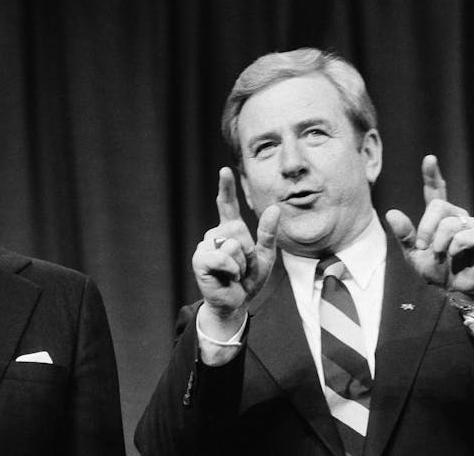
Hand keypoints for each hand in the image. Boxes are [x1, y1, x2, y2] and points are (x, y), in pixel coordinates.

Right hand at [192, 168, 278, 336]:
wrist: (237, 303)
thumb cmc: (249, 279)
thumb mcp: (265, 256)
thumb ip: (268, 233)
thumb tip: (274, 208)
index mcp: (229, 230)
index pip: (227, 204)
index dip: (226, 187)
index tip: (224, 170)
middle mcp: (215, 234)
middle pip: (238, 230)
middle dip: (248, 252)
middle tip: (242, 267)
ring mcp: (205, 246)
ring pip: (232, 245)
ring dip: (241, 264)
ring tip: (234, 274)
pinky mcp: (200, 259)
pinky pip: (223, 257)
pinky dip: (231, 270)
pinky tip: (226, 278)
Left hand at [385, 155, 473, 298]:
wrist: (455, 289)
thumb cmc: (436, 269)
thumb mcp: (413, 253)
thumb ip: (403, 234)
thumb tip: (391, 212)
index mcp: (438, 216)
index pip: (436, 190)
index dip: (432, 174)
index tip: (429, 159)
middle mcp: (456, 215)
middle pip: (437, 206)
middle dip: (424, 228)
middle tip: (421, 247)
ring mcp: (470, 224)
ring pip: (449, 223)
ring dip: (438, 243)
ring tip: (441, 255)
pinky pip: (463, 236)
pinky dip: (454, 248)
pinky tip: (455, 255)